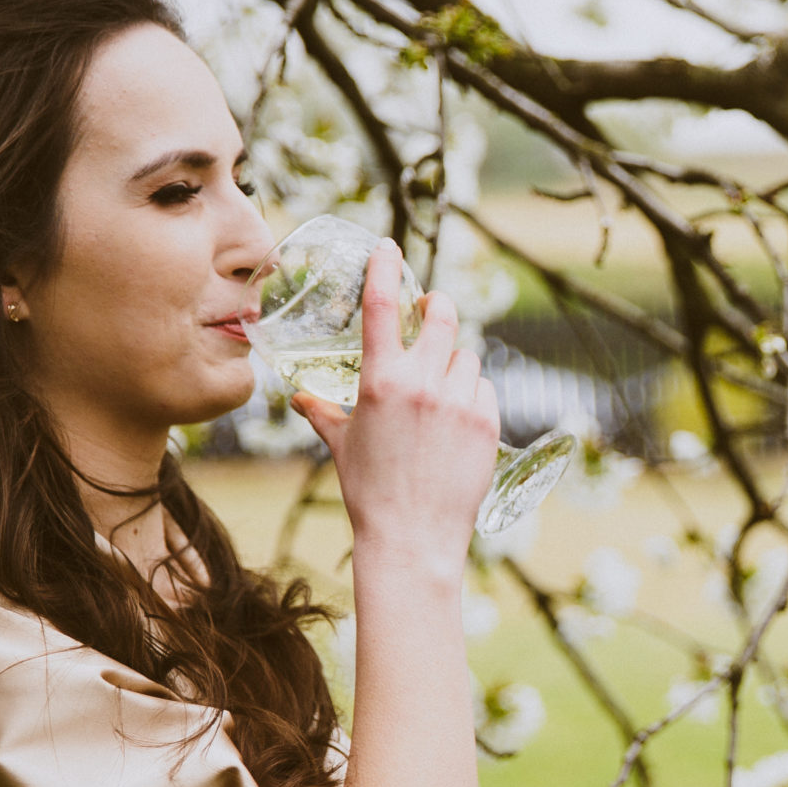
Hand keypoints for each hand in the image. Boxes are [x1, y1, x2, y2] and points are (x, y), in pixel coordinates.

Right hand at [296, 238, 498, 580]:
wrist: (413, 538)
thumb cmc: (369, 492)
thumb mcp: (342, 445)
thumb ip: (323, 412)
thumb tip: (299, 397)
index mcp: (382, 381)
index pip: (383, 305)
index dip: (386, 268)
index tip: (389, 248)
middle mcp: (424, 384)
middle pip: (442, 315)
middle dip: (436, 307)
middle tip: (430, 311)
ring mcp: (461, 402)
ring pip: (467, 355)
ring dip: (454, 362)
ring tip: (439, 390)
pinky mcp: (488, 423)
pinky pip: (485, 387)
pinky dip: (472, 392)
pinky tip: (457, 417)